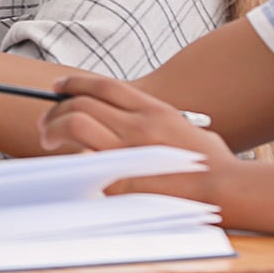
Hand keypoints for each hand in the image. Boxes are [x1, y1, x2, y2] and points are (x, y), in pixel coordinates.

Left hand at [39, 73, 232, 197]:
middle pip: (81, 102)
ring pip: (75, 122)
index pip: (102, 86)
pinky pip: (83, 158)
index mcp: (153, 110)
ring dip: (54, 127)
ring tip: (48, 137)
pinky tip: (66, 162)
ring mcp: (128, 149)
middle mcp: (137, 124)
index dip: (74, 83)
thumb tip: (143, 127)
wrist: (227, 189)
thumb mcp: (188, 130)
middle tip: (46, 121)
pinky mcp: (121, 177)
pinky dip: (69, 155)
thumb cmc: (215, 165)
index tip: (58, 87)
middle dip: (56, 108)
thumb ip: (161, 124)